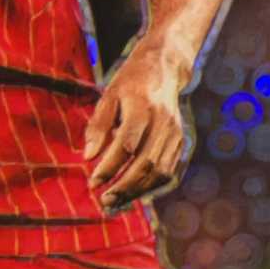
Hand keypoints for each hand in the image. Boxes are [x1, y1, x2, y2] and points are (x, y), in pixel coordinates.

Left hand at [83, 46, 191, 210]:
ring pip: (159, 171)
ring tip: (116, 200)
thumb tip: (88, 157)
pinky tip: (134, 192)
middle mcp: (163, 121)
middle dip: (124, 186)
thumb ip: (98, 126)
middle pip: (146, 162)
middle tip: (104, 200)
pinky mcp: (181, 140)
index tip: (93, 182)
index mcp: (142, 106)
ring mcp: (175, 132)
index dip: (109, 167)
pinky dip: (151, 186)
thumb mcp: (108, 96)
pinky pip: (168, 170)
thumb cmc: (131, 82)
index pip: (127, 145)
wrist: (164, 68)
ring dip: (137, 190)